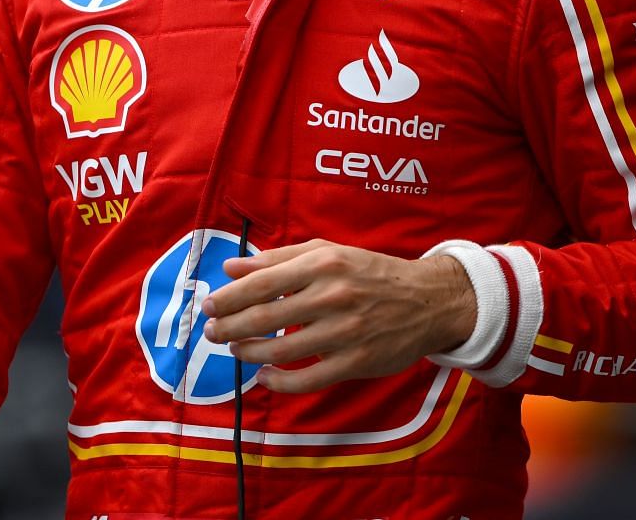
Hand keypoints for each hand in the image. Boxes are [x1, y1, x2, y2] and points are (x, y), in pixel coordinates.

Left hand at [200, 239, 474, 393]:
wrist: (427, 300)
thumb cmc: (370, 273)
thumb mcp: (327, 253)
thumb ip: (278, 259)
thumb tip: (232, 268)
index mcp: (323, 264)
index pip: (262, 282)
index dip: (229, 297)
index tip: (208, 305)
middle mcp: (333, 295)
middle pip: (266, 316)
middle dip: (230, 327)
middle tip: (211, 332)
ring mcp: (345, 332)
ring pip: (282, 349)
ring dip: (249, 353)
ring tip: (235, 350)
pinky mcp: (356, 362)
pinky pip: (308, 379)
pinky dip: (279, 382)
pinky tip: (264, 376)